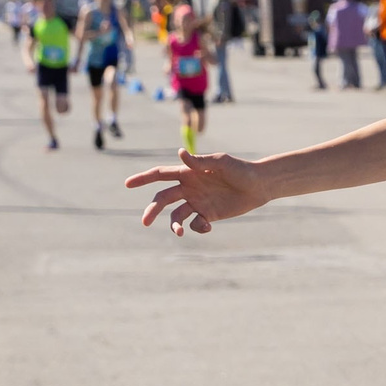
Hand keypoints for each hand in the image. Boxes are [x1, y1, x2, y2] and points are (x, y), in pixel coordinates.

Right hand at [127, 150, 266, 235]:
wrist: (258, 186)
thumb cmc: (240, 169)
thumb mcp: (221, 162)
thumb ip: (200, 161)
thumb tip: (180, 153)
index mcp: (187, 172)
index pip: (160, 174)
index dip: (143, 178)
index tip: (127, 184)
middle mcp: (188, 188)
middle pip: (163, 199)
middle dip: (152, 210)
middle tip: (144, 222)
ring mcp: (197, 202)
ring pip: (176, 216)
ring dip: (174, 226)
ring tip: (180, 232)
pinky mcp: (207, 215)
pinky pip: (195, 224)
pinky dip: (198, 227)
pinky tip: (209, 224)